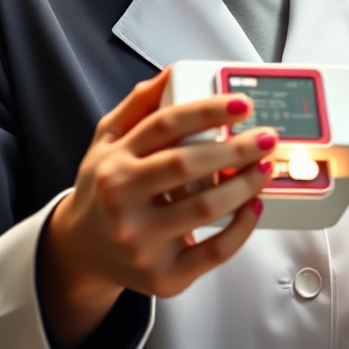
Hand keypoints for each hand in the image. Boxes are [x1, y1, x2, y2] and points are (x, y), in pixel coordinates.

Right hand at [38, 68, 276, 346]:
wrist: (82, 251)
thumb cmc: (102, 187)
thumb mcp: (107, 139)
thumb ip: (138, 105)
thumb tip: (172, 72)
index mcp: (113, 162)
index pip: (165, 125)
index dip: (207, 111)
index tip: (241, 104)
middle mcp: (123, 201)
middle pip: (187, 165)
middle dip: (235, 148)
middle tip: (265, 136)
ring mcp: (142, 242)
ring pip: (204, 209)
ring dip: (244, 185)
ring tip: (265, 167)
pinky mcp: (163, 275)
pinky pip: (213, 253)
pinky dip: (241, 229)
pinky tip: (254, 206)